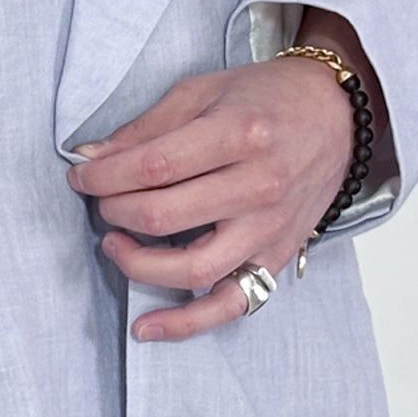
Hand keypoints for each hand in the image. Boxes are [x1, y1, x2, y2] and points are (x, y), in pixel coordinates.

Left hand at [67, 46, 367, 341]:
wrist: (336, 117)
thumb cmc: (266, 98)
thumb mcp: (203, 91)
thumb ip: (146, 128)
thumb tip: (91, 159)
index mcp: (240, 133)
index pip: (154, 166)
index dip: (105, 176)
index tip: (81, 175)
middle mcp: (259, 185)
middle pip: (164, 216)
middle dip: (114, 210)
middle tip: (100, 199)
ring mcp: (270, 228)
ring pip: (192, 268)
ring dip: (138, 263)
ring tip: (114, 243)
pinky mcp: (276, 258)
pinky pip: (230, 305)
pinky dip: (186, 323)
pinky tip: (147, 326)